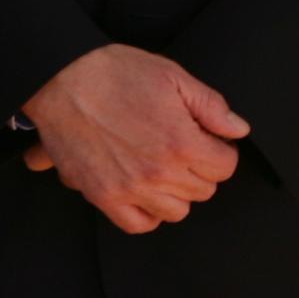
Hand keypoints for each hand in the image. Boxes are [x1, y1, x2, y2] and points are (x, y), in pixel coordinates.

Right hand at [23, 44, 249, 234]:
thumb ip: (211, 106)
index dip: (220, 149)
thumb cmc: (113, 73)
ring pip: (177, 211)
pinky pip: (139, 224)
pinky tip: (146, 191)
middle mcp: (158, 172)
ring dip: (177, 192)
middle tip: (185, 148)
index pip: (225, 166)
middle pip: (204, 189)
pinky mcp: (103, 197)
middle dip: (201, 168)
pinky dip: (148, 213)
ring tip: (165, 167)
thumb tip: (237, 129)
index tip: (208, 139)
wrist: (60, 80)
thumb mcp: (172, 76)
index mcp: (180, 142)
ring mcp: (129, 189)